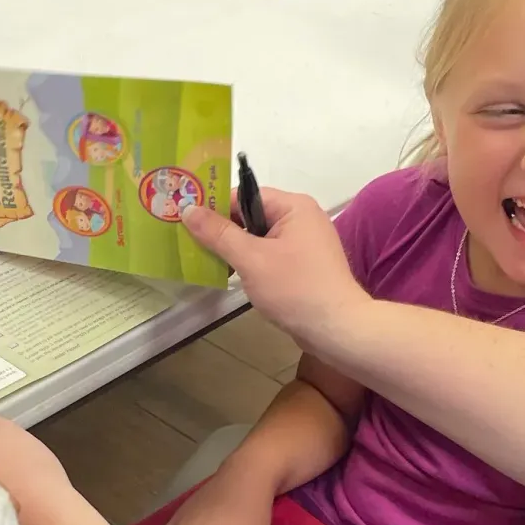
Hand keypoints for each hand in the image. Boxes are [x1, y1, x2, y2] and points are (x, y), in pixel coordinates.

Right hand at [182, 190, 370, 349]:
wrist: (336, 328)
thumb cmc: (294, 289)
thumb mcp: (250, 259)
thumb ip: (218, 233)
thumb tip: (188, 209)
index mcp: (293, 206)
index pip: (245, 195)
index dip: (216, 208)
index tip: (188, 222)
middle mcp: (302, 218)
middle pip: (252, 215)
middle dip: (224, 231)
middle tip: (192, 244)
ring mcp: (306, 242)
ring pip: (260, 237)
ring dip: (236, 249)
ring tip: (209, 262)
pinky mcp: (305, 264)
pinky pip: (271, 254)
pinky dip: (252, 262)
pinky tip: (235, 276)